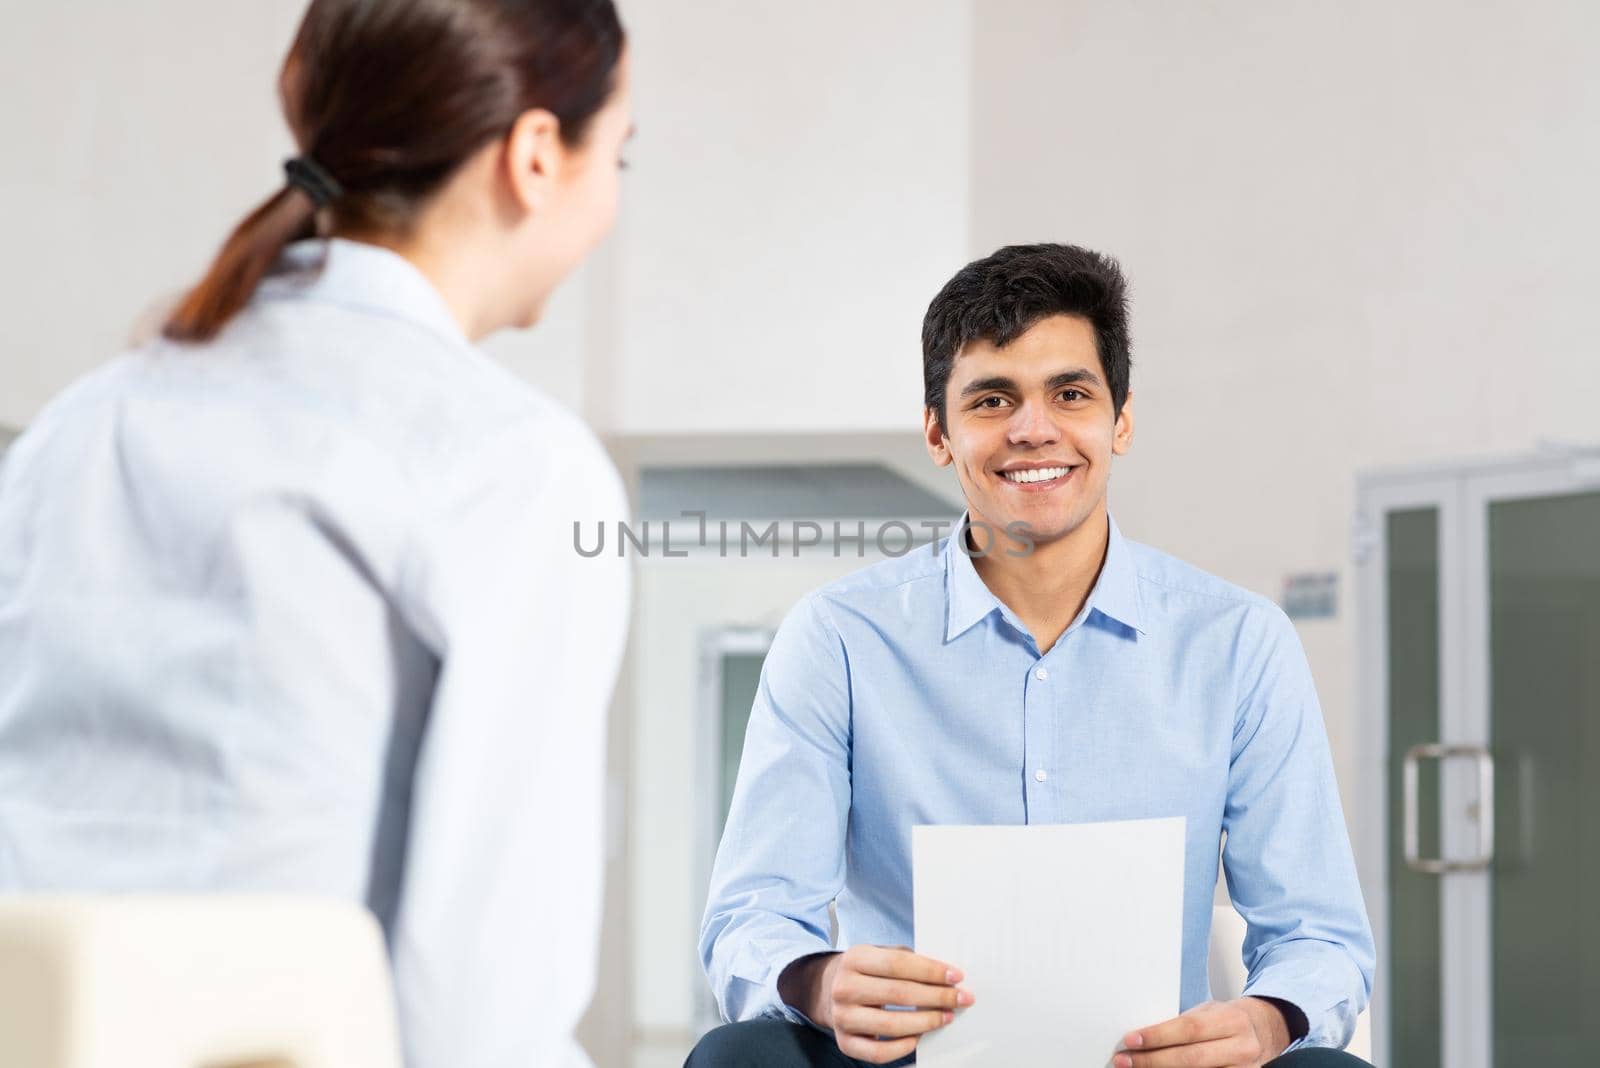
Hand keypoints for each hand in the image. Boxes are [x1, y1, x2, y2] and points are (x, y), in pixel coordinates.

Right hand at [778, 944, 973, 1063]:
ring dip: (926, 1022)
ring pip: (891, 1025)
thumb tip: (946, 974)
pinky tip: (919, 1037)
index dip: (930, 970)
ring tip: (946, 1017)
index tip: (956, 976)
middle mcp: (844, 987)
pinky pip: (879, 1052)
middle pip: (899, 993)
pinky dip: (904, 1047)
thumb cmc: (867, 971)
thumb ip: (909, 959)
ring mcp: (842, 1017)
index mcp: (855, 958)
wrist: (828, 990)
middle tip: (961, 998)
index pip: (898, 963)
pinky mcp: (844, 1042)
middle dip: (937, 997)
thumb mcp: (880, 954)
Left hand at [1113, 997, 1290, 1067]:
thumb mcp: (1209, 1012)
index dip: (1158, 1035)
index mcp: (1232, 1020)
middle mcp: (1242, 1047)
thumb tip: (1143, 1037)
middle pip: (1191, 1058)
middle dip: (1153, 1060)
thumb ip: (1183, 1024)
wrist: (1264, 1030)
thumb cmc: (1228, 1019)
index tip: (1132, 1039)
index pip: (1189, 1029)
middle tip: (1125, 1060)